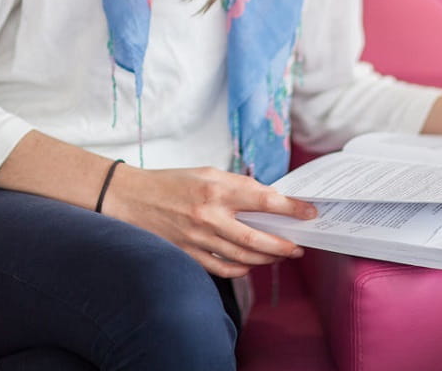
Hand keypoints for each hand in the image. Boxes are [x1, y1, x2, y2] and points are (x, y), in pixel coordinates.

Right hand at [102, 165, 317, 277]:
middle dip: (284, 243)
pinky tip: (251, 263)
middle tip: (299, 244)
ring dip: (267, 257)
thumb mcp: (208, 173)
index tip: (309, 212)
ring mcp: (198, 238)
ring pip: (243, 255)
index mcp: (217, 188)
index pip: (264, 199)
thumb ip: (237, 186)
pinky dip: (241, 268)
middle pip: (258, 236)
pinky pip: (222, 268)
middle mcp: (209, 215)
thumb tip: (268, 198)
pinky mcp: (188, 254)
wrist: (132, 198)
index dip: (291, 207)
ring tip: (282, 253)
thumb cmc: (172, 182)